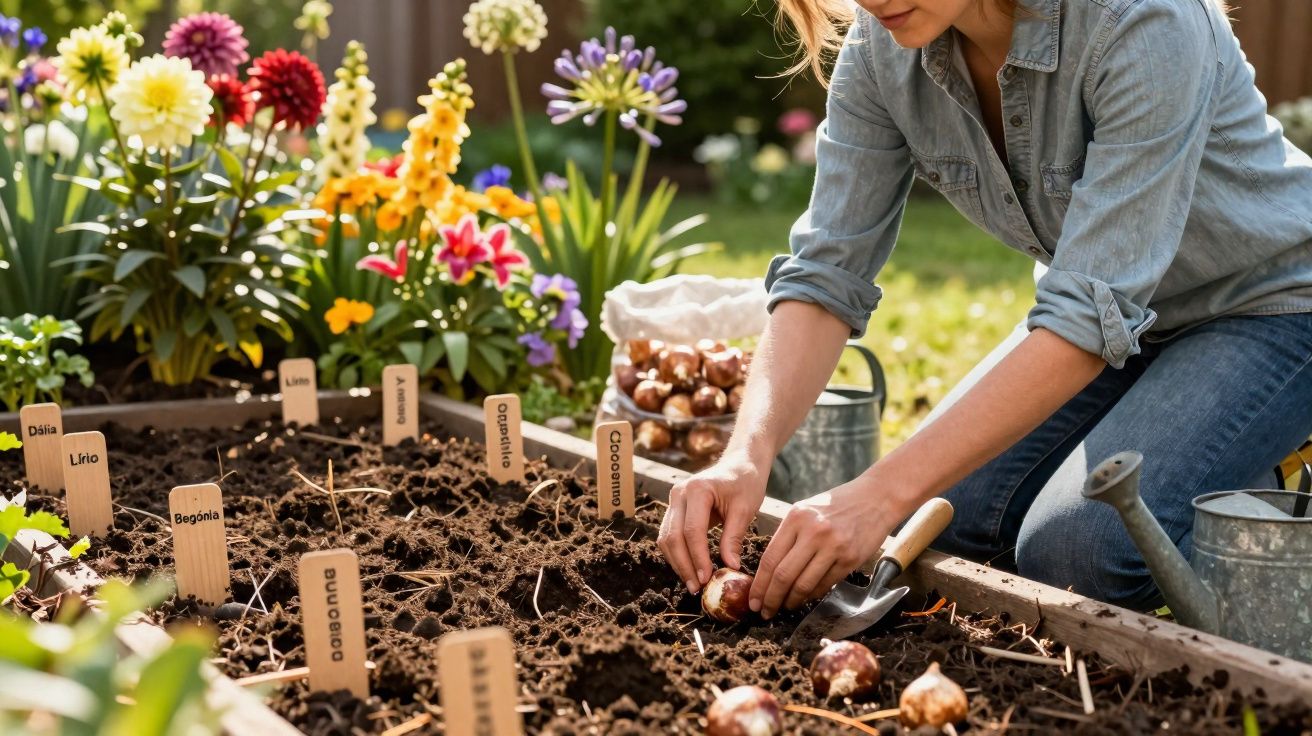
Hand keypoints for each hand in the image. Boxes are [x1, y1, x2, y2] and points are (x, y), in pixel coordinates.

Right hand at [658, 449, 767, 593]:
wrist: (739, 463)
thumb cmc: (746, 482)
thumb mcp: (745, 508)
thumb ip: (734, 537)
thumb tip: (730, 567)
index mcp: (698, 489)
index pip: (692, 531)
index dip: (698, 557)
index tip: (707, 578)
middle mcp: (679, 493)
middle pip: (673, 536)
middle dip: (683, 565)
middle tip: (696, 587)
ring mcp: (674, 500)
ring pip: (666, 538)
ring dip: (677, 563)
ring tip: (693, 583)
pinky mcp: (674, 508)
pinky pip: (669, 535)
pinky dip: (677, 554)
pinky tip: (690, 569)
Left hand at [749, 477, 902, 618]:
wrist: (876, 498)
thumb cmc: (837, 505)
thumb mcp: (806, 510)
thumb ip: (788, 535)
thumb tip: (769, 570)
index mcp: (796, 517)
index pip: (770, 558)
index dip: (759, 584)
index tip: (753, 599)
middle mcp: (813, 532)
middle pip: (783, 575)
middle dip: (770, 599)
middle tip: (764, 611)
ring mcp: (833, 546)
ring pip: (804, 584)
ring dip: (791, 601)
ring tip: (785, 607)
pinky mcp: (850, 558)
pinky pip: (825, 584)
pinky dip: (812, 595)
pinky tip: (805, 598)